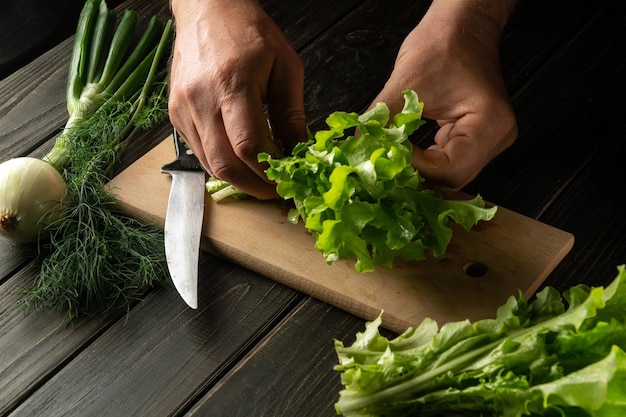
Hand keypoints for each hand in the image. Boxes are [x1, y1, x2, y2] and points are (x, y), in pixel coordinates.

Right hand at [168, 0, 306, 198]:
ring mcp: (183, 109)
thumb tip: (300, 152)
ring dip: (237, 179)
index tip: (287, 178)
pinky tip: (239, 161)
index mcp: (232, 83)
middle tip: (275, 191)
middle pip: (224, 164)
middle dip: (253, 186)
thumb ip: (292, 114)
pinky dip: (221, 165)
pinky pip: (198, 153)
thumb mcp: (285, 67)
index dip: (269, 171)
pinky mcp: (175, 114)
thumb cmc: (249, 32)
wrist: (207, 9)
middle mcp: (200, 100)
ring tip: (260, 179)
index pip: (248, 146)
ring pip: (209, 164)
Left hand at [369, 0, 517, 188]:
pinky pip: (448, 162)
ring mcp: (489, 141)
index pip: (451, 170)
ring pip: (448, 175)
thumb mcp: (406, 83)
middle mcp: (497, 137)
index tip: (388, 157)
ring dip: (418, 171)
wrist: (461, 26)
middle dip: (415, 175)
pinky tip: (404, 155)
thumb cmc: (443, 43)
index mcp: (490, 123)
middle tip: (383, 169)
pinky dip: (424, 162)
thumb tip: (358, 147)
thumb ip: (381, 119)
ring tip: (390, 163)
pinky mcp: (475, 139)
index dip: (416, 169)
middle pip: (451, 178)